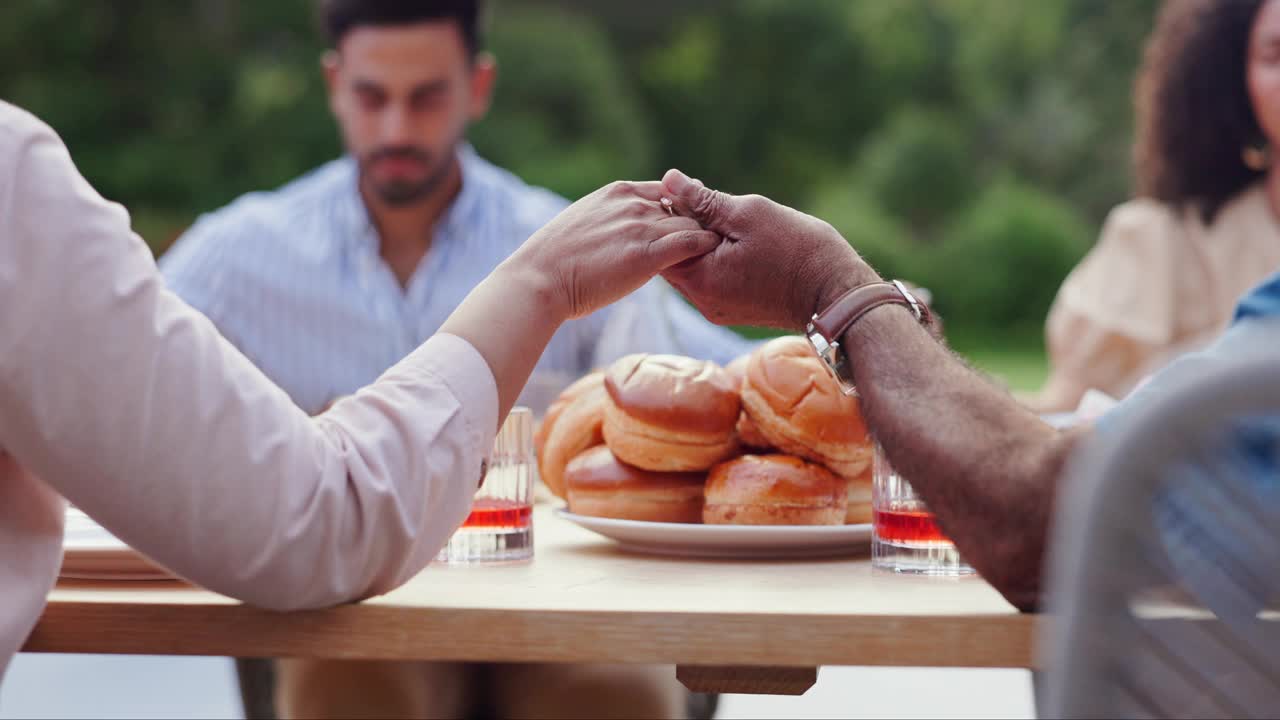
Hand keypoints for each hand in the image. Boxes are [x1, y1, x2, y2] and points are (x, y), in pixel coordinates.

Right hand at [508, 180, 720, 319]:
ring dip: (707, 238)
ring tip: (721, 254)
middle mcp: (633, 203)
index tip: (691, 225)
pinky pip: (692, 243)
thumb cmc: (556, 261)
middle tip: (719, 242)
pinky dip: (706, 248)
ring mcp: (641, 227)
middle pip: (685, 207)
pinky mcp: (647, 255)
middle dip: (701, 223)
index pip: (667, 191)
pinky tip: (713, 259)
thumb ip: (611, 219)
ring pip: (692, 224)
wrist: (540, 280)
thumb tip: (622, 232)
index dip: (683, 209)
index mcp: (618, 191)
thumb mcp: (585, 223)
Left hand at [658, 169, 878, 329]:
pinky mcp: (732, 311)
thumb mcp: (748, 214)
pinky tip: (735, 240)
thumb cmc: (798, 250)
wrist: (837, 294)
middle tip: (703, 199)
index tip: (688, 191)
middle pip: (673, 257)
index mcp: (698, 278)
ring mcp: (716, 309)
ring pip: (692, 268)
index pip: (661, 241)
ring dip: (700, 242)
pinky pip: (710, 279)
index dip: (668, 210)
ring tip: (723, 218)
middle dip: (682, 226)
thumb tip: (669, 180)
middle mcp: (701, 301)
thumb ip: (703, 200)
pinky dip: (714, 258)